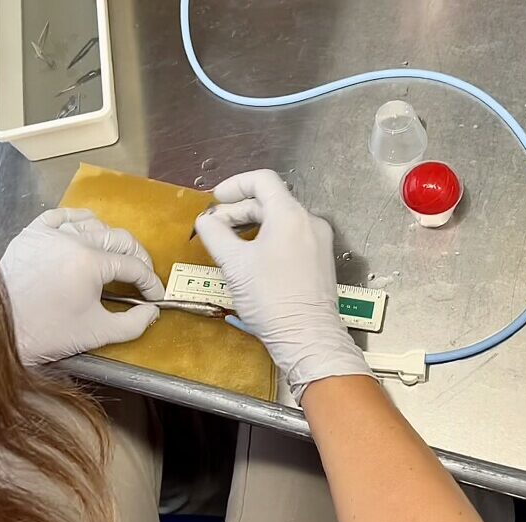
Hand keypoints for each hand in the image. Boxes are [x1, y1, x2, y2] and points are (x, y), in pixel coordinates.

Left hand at [0, 208, 163, 364]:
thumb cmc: (46, 332)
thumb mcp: (96, 333)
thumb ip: (132, 324)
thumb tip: (152, 311)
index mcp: (91, 263)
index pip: (133, 266)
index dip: (150, 282)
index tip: (155, 296)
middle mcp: (74, 240)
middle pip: (119, 239)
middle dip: (138, 258)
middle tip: (142, 276)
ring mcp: (51, 233)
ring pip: (93, 224)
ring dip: (111, 239)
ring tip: (117, 256)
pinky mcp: (32, 233)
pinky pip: (62, 215)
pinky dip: (79, 219)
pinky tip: (87, 227)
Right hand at [195, 170, 373, 400]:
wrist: (307, 338)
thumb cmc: (272, 301)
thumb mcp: (234, 264)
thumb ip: (215, 234)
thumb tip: (206, 221)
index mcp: (290, 215)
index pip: (262, 180)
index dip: (234, 185)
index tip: (217, 199)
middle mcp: (310, 223)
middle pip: (270, 202)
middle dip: (239, 211)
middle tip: (216, 227)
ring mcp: (318, 242)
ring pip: (281, 221)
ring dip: (253, 226)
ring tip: (231, 245)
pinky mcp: (319, 261)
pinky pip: (291, 238)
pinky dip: (269, 240)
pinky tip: (253, 260)